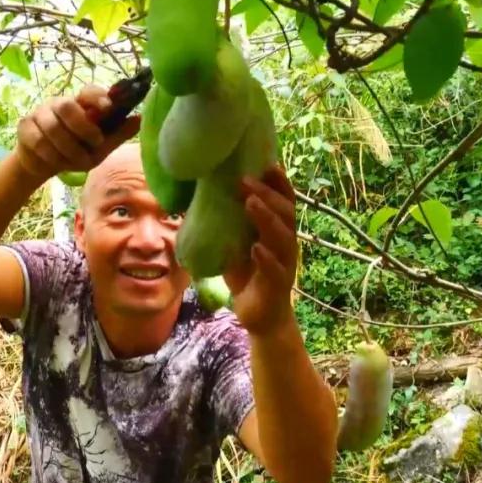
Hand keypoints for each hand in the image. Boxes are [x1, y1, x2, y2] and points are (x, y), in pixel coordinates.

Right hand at [14, 84, 140, 178]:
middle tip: (94, 143)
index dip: (97, 96)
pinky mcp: (25, 127)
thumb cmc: (76, 151)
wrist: (44, 165)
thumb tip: (141, 118)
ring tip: (75, 161)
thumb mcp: (101, 147)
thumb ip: (118, 133)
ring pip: (53, 126)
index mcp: (81, 104)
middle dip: (82, 127)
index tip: (107, 107)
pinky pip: (38, 140)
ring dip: (67, 148)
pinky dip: (50, 155)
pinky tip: (55, 163)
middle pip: (67, 105)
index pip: (89, 91)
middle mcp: (60, 104)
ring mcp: (41, 113)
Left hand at [223, 164, 299, 336]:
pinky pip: (275, 270)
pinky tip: (256, 248)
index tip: (268, 164)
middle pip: (285, 214)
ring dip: (267, 219)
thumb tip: (194, 200)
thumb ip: (225, 225)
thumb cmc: (248, 276)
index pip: (285, 202)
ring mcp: (285, 265)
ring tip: (250, 203)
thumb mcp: (234, 246)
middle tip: (245, 181)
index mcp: (279, 232)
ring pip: (283, 238)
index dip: (279, 184)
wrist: (261, 318)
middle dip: (267, 195)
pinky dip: (266, 258)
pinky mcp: (278, 287)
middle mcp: (286, 245)